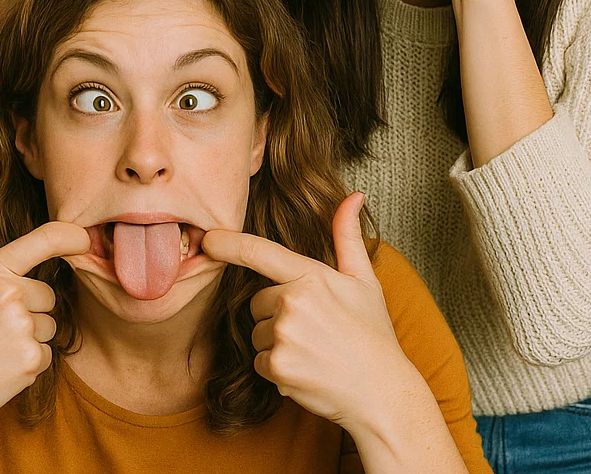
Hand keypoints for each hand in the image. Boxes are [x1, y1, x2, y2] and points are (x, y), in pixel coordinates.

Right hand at [0, 183, 90, 431]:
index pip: (43, 241)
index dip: (71, 235)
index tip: (84, 237)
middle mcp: (10, 296)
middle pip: (47, 293)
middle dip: (29, 307)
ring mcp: (21, 330)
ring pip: (49, 323)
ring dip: (30, 334)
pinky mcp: (30, 361)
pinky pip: (47, 353)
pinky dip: (29, 360)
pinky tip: (1, 364)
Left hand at [201, 193, 417, 428]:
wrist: (384, 394)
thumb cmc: (372, 334)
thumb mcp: (363, 280)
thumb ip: (347, 236)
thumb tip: (353, 196)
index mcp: (311, 276)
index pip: (259, 252)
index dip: (228, 243)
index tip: (207, 238)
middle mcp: (293, 302)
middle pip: (257, 300)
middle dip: (275, 312)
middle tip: (313, 328)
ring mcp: (284, 336)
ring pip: (257, 331)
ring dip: (276, 341)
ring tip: (313, 350)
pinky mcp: (278, 367)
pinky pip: (258, 360)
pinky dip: (277, 368)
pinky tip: (307, 370)